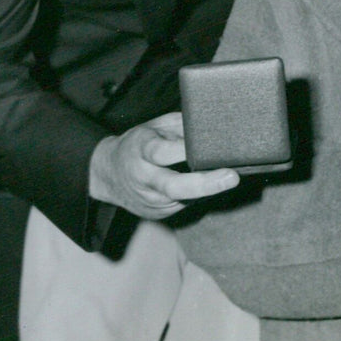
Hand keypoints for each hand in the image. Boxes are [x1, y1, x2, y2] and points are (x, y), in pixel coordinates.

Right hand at [89, 112, 239, 218]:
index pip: (161, 152)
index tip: (208, 148)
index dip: (183, 150)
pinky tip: (208, 186)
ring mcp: (149, 200)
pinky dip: (198, 196)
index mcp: (140, 150)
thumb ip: (180, 128)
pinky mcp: (157, 213)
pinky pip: (183, 205)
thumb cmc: (139, 144)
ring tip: (227, 178)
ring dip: (208, 190)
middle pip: (173, 186)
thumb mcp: (155, 127)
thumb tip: (210, 128)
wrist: (108, 173)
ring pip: (183, 199)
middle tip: (232, 177)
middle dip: (205, 184)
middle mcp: (143, 178)